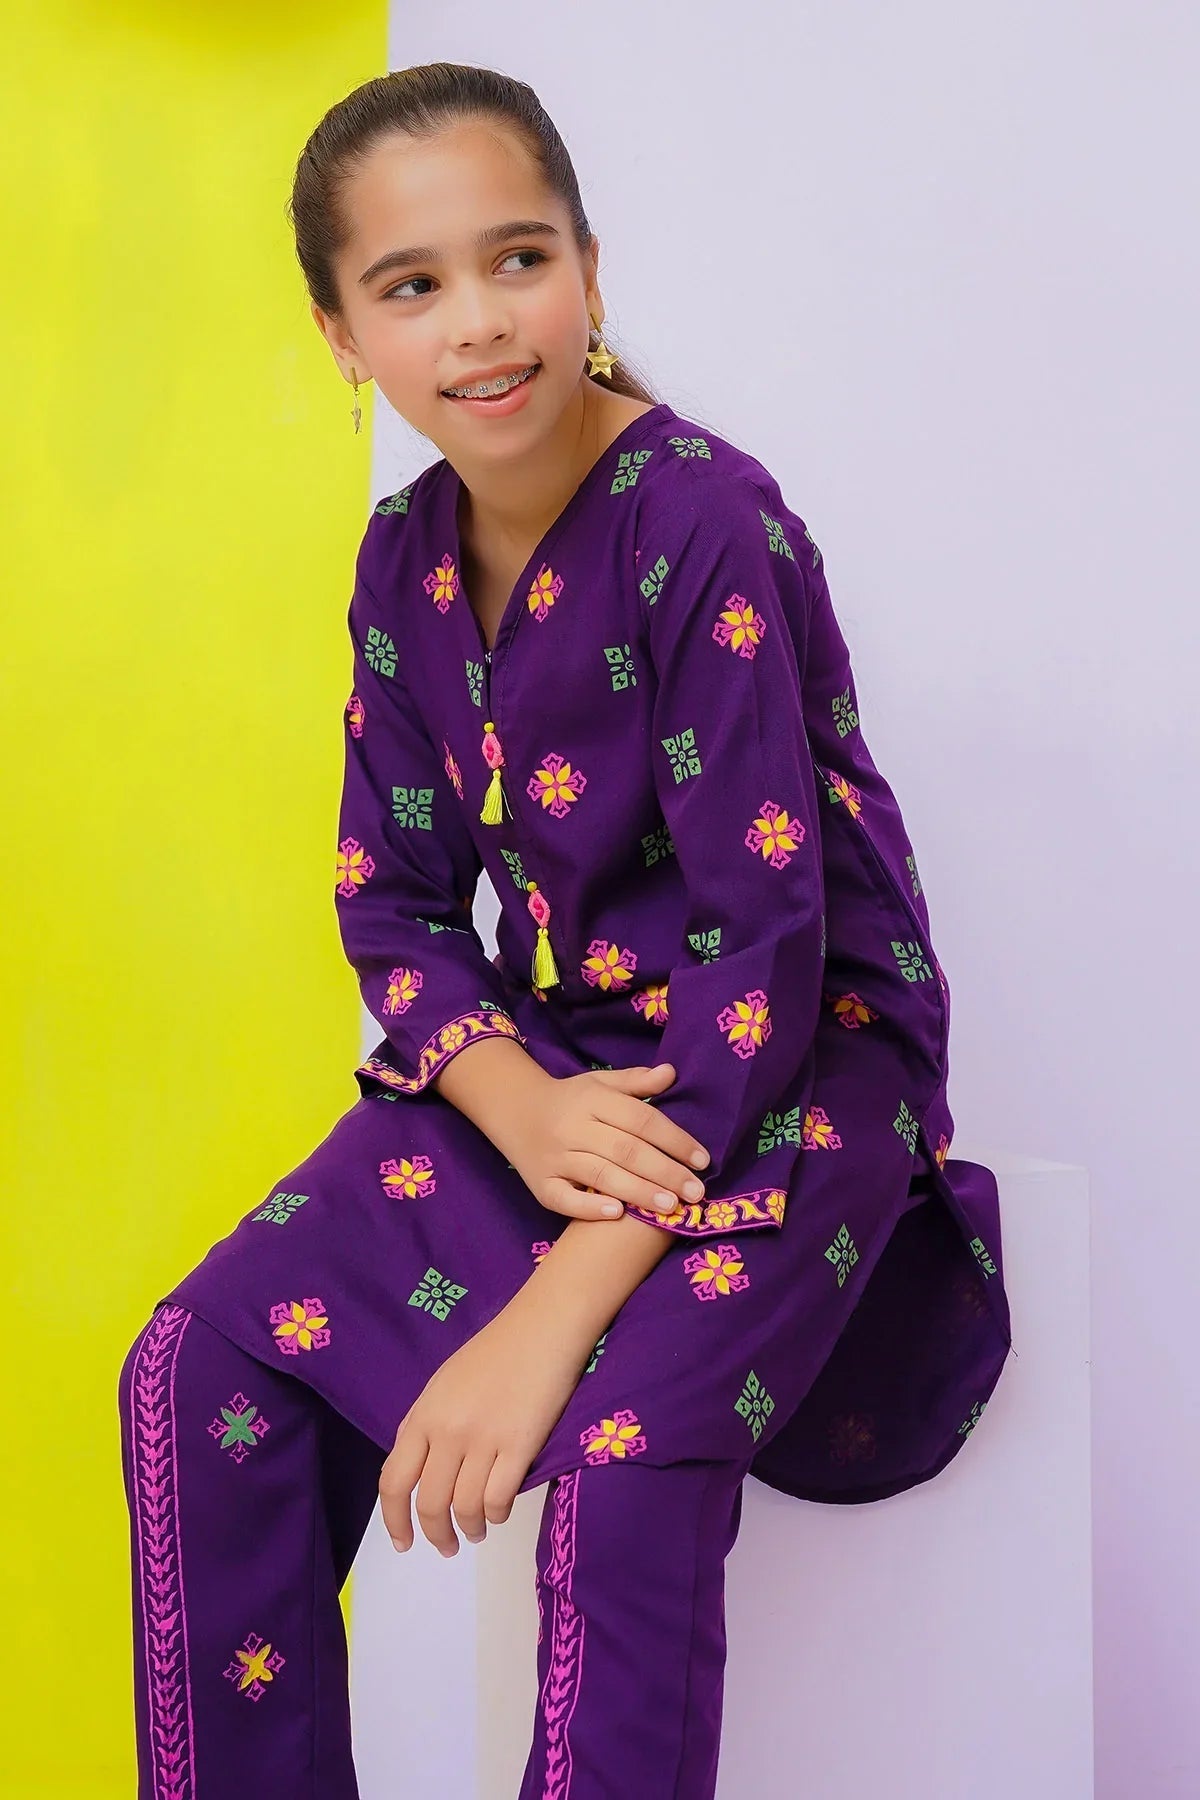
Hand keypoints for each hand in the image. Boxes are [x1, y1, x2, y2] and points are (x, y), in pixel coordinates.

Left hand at [379, 1303, 588, 1555]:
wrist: (543, 1327)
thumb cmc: (494, 1351)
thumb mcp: (443, 1383)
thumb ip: (424, 1423)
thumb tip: (412, 1465)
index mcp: (423, 1415)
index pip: (393, 1481)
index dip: (394, 1520)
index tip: (403, 1543)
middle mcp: (448, 1431)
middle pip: (430, 1504)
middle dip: (436, 1535)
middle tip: (446, 1547)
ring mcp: (484, 1440)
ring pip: (466, 1507)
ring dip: (470, 1529)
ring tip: (477, 1531)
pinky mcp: (520, 1446)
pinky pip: (500, 1498)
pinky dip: (497, 1514)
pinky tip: (499, 1512)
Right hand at [503, 1061, 711, 1222]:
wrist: (512, 1110)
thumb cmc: (569, 1099)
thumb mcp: (599, 1083)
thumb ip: (635, 1081)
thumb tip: (671, 1073)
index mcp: (593, 1100)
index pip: (641, 1119)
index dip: (674, 1139)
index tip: (702, 1160)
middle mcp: (574, 1127)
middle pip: (626, 1150)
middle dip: (664, 1172)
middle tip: (696, 1192)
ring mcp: (556, 1157)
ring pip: (601, 1175)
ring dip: (638, 1192)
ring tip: (670, 1207)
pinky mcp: (540, 1184)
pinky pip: (564, 1198)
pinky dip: (589, 1207)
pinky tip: (617, 1214)